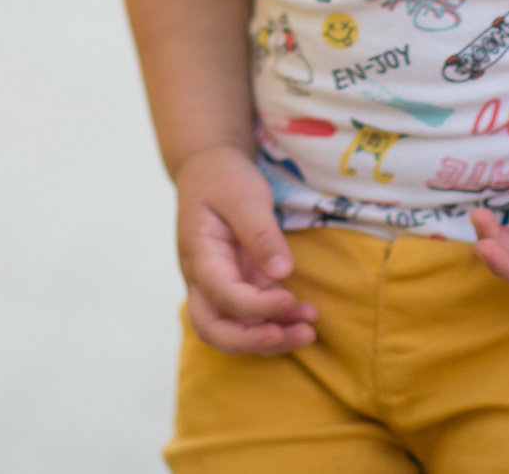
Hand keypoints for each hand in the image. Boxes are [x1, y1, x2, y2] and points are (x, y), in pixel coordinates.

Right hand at [173, 145, 318, 354]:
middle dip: (252, 341)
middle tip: (291, 334)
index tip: (288, 296)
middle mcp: (203, 278)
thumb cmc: (223, 178)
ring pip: (233, 331)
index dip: (254, 306)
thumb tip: (282, 272)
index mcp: (199, 254)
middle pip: (213, 329)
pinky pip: (252, 317)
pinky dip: (276, 323)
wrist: (208, 168)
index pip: (221, 294)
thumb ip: (260, 232)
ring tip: (309, 330)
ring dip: (270, 338)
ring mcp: (219, 285)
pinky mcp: (237, 285)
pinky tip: (304, 317)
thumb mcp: (243, 195)